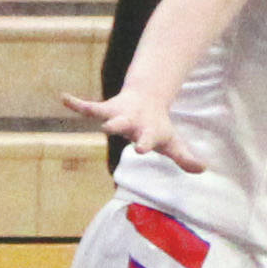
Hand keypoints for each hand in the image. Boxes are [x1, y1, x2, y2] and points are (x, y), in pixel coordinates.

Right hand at [61, 88, 205, 171]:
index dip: (144, 143)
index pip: (147, 139)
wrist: (149, 98)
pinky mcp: (107, 108)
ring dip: (94, 113)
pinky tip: (64, 98)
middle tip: (108, 129)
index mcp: (147, 131)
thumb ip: (185, 157)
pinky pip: (89, 107)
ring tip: (76, 106)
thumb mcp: (172, 143)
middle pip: (122, 124)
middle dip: (116, 125)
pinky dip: (77, 103)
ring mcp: (118, 114)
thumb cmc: (159, 127)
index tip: (140, 149)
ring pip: (104, 114)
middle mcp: (131, 122)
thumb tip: (202, 169)